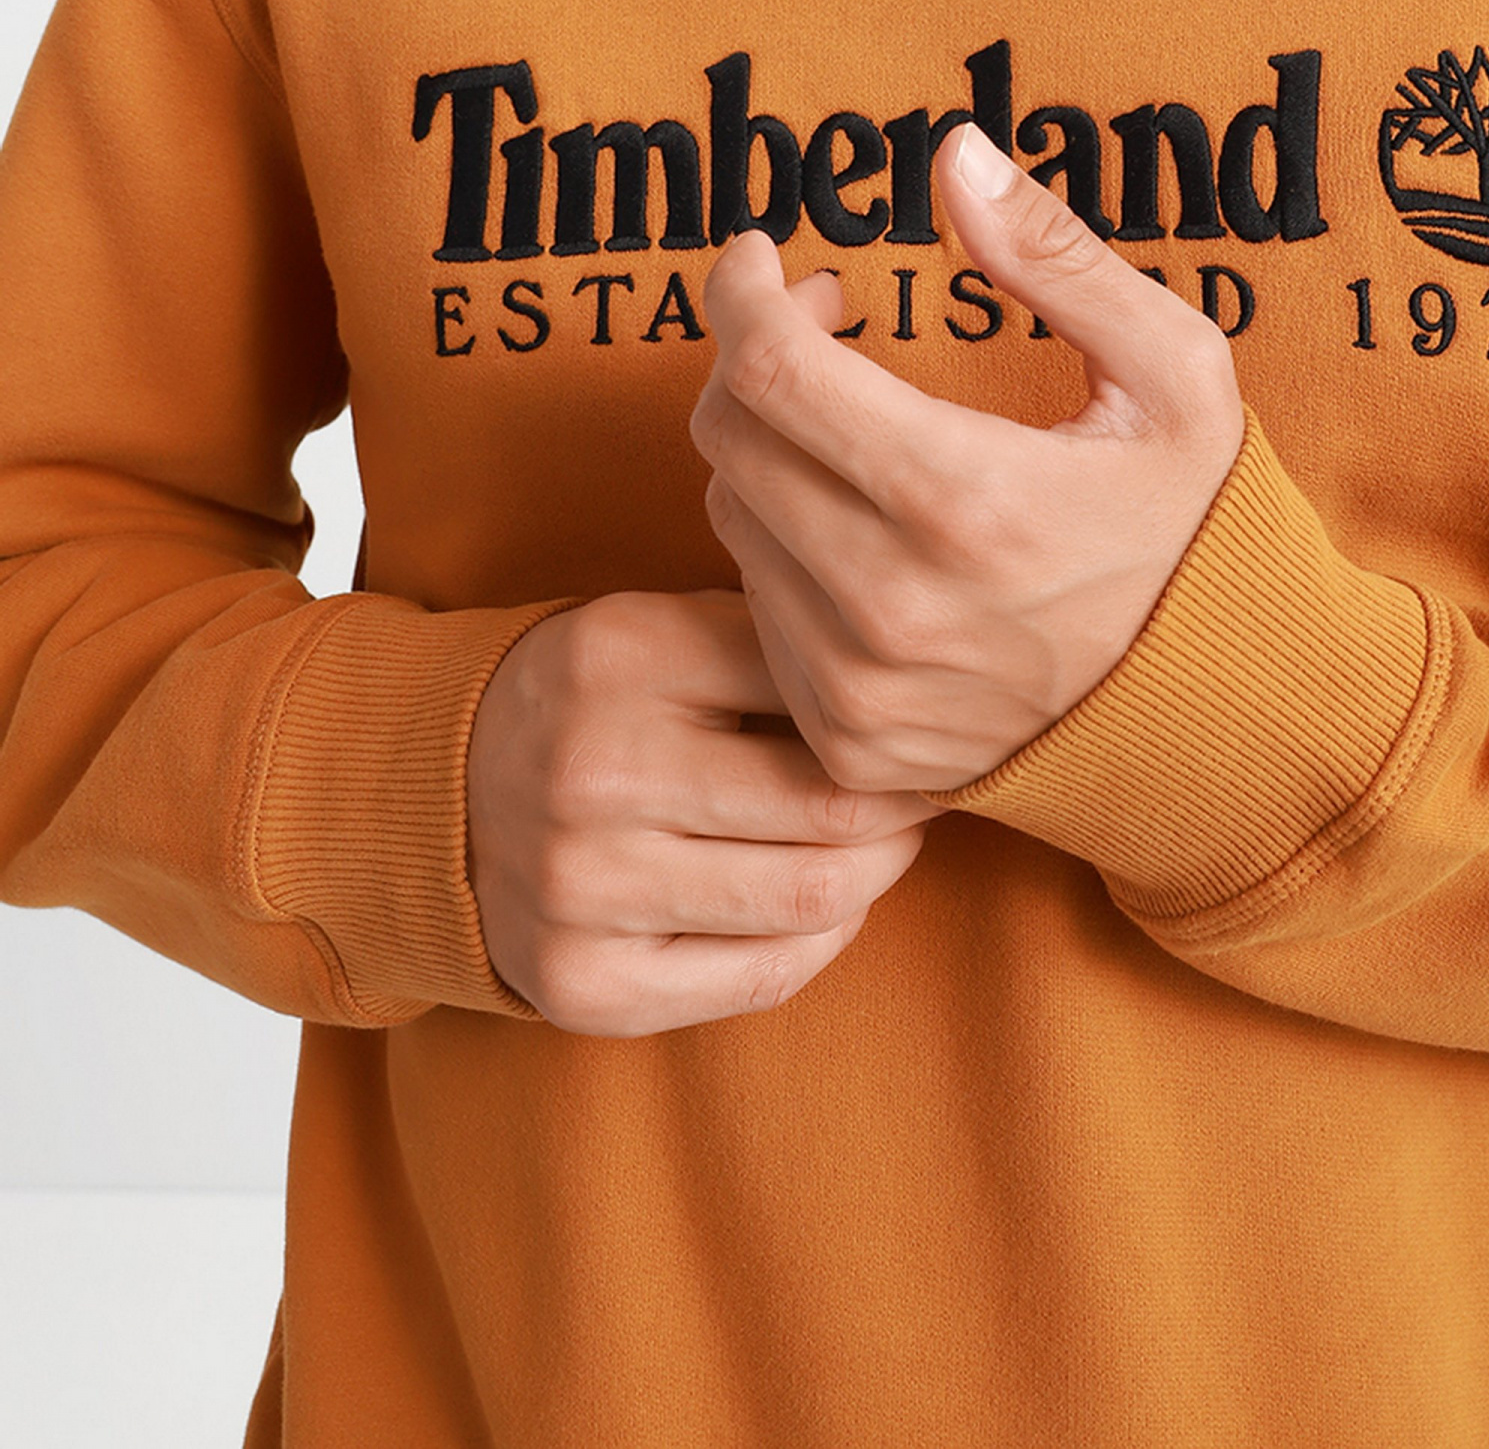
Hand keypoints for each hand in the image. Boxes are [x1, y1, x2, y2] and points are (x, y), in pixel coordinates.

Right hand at [466, 587, 943, 1035]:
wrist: (437, 796)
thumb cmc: (598, 703)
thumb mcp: (665, 628)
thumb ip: (777, 644)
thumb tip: (918, 692)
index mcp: (623, 655)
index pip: (821, 692)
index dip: (895, 715)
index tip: (922, 723)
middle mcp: (595, 772)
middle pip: (834, 808)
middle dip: (908, 806)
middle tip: (926, 792)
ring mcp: (582, 889)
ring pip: (813, 899)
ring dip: (878, 871)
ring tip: (880, 842)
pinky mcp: (584, 984)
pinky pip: (766, 977)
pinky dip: (825, 939)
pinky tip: (821, 901)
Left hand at [688, 121, 1245, 795]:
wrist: (1220, 712)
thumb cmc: (1197, 524)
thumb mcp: (1174, 370)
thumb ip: (1057, 255)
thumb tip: (954, 154)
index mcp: (966, 501)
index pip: (769, 371)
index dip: (740, 290)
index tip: (755, 256)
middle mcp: (894, 606)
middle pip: (730, 438)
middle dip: (752, 352)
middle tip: (822, 320)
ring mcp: (861, 686)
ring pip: (732, 519)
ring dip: (769, 449)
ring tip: (850, 421)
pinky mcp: (845, 740)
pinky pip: (755, 609)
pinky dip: (784, 545)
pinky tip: (856, 523)